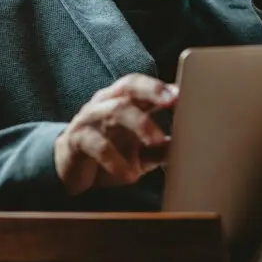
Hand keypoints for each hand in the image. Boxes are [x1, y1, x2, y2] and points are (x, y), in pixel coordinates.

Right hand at [54, 74, 177, 196]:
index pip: (144, 85)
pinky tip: (130, 175)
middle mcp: (107, 103)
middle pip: (129, 86)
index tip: (185, 93)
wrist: (70, 170)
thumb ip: (162, 149)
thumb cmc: (111, 153)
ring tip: (157, 141)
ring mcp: (90, 118)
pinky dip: (115, 160)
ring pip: (114, 110)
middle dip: (152, 90)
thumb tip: (191, 149)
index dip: (163, 87)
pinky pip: (96, 144)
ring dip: (139, 124)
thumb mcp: (142, 153)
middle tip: (173, 100)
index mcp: (125, 101)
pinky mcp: (76, 139)